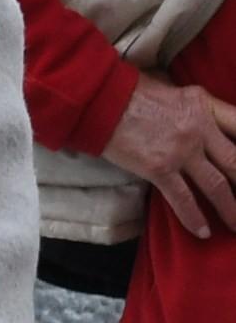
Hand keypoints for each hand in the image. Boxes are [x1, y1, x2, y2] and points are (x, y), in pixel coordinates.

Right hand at [103, 73, 235, 239]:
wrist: (101, 99)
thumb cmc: (133, 91)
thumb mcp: (176, 91)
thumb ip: (197, 108)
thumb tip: (208, 124)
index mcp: (204, 105)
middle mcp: (199, 129)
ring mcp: (181, 151)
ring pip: (216, 185)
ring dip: (230, 208)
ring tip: (235, 225)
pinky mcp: (159, 168)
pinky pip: (183, 198)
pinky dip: (194, 217)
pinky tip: (203, 232)